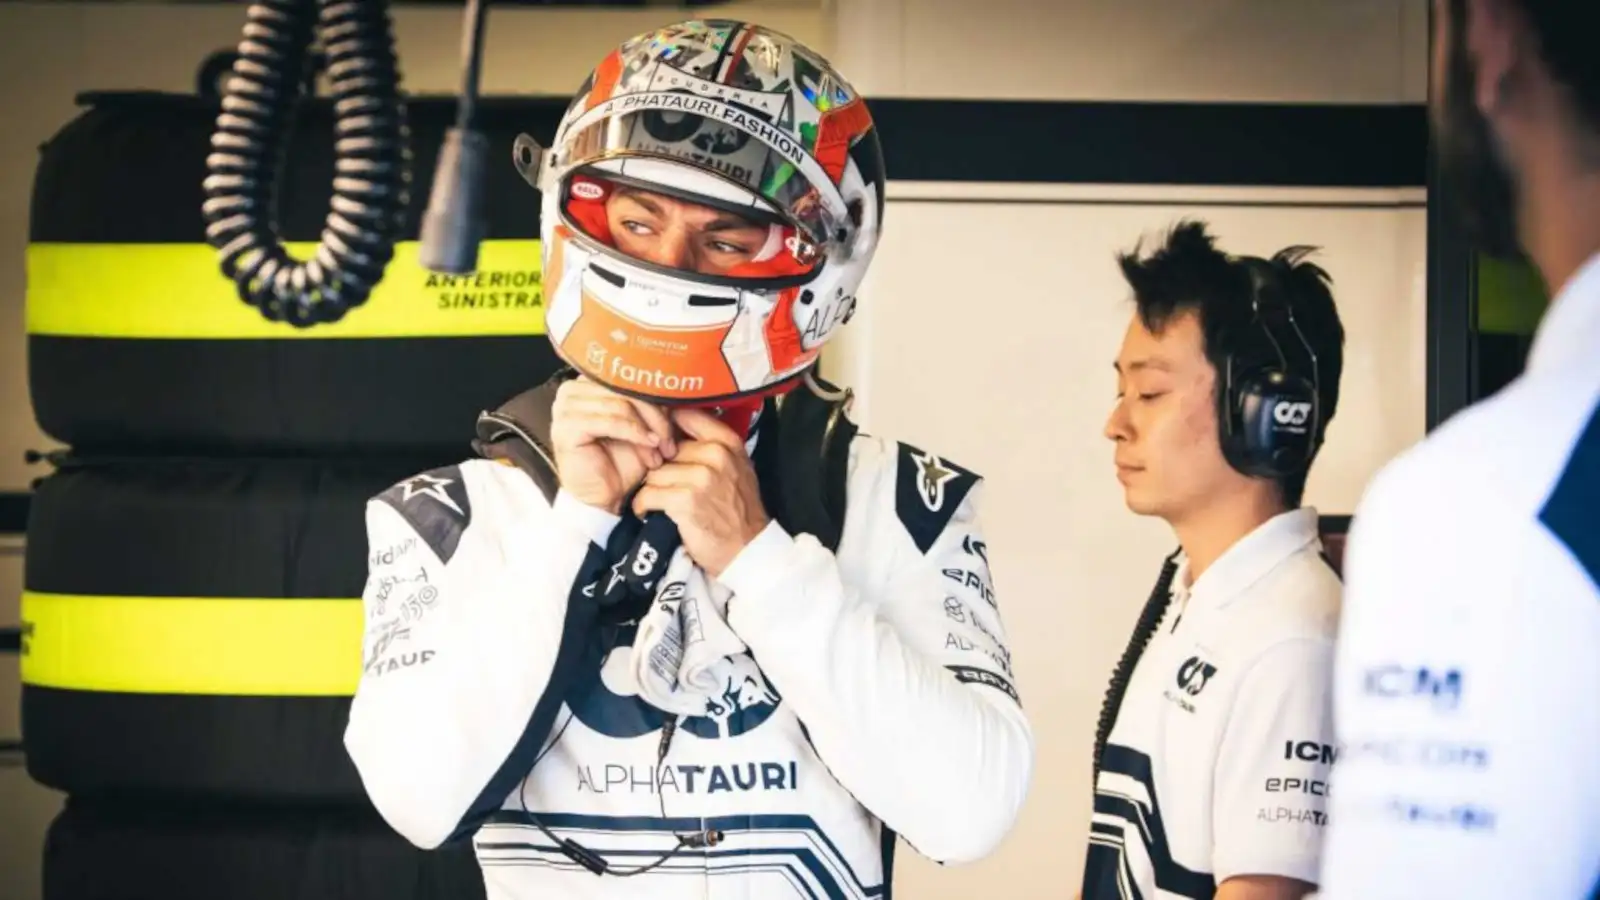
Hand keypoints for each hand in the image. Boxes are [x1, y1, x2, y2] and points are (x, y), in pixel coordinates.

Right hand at [550, 377, 674, 514]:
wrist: (604, 497)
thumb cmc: (622, 462)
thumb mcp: (643, 425)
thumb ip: (652, 401)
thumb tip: (676, 385)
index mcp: (589, 381)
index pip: (631, 375)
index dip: (658, 397)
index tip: (678, 422)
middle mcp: (573, 388)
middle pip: (627, 388)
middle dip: (655, 416)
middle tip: (670, 442)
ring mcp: (566, 406)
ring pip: (622, 404)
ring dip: (647, 429)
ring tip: (659, 451)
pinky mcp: (566, 426)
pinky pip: (611, 420)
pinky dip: (635, 433)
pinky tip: (648, 445)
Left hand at [632, 408, 768, 576]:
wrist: (748, 550)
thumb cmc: (738, 510)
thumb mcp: (736, 468)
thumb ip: (711, 445)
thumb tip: (674, 425)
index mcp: (728, 442)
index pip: (685, 415)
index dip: (666, 427)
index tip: (661, 444)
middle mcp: (716, 454)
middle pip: (664, 450)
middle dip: (660, 469)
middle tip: (663, 487)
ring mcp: (701, 477)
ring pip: (654, 473)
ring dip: (650, 489)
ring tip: (658, 502)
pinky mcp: (685, 500)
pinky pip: (648, 494)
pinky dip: (643, 506)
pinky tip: (649, 513)